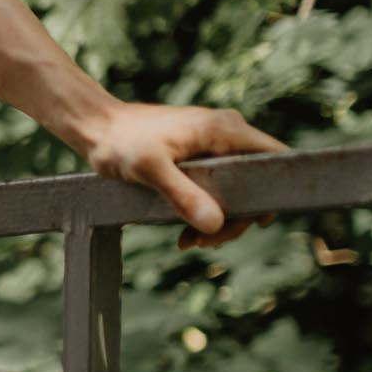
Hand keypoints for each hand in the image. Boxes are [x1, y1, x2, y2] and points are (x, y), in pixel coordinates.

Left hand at [79, 101, 287, 246]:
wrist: (96, 128)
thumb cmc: (120, 142)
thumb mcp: (150, 169)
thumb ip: (182, 194)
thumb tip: (216, 224)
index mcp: (225, 129)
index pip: (275, 157)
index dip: (274, 192)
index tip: (253, 223)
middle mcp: (227, 134)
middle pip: (255, 183)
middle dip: (236, 218)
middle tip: (207, 243)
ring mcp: (214, 145)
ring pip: (236, 190)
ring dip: (219, 221)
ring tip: (191, 242)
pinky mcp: (199, 157)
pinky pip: (216, 188)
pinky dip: (204, 212)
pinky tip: (185, 234)